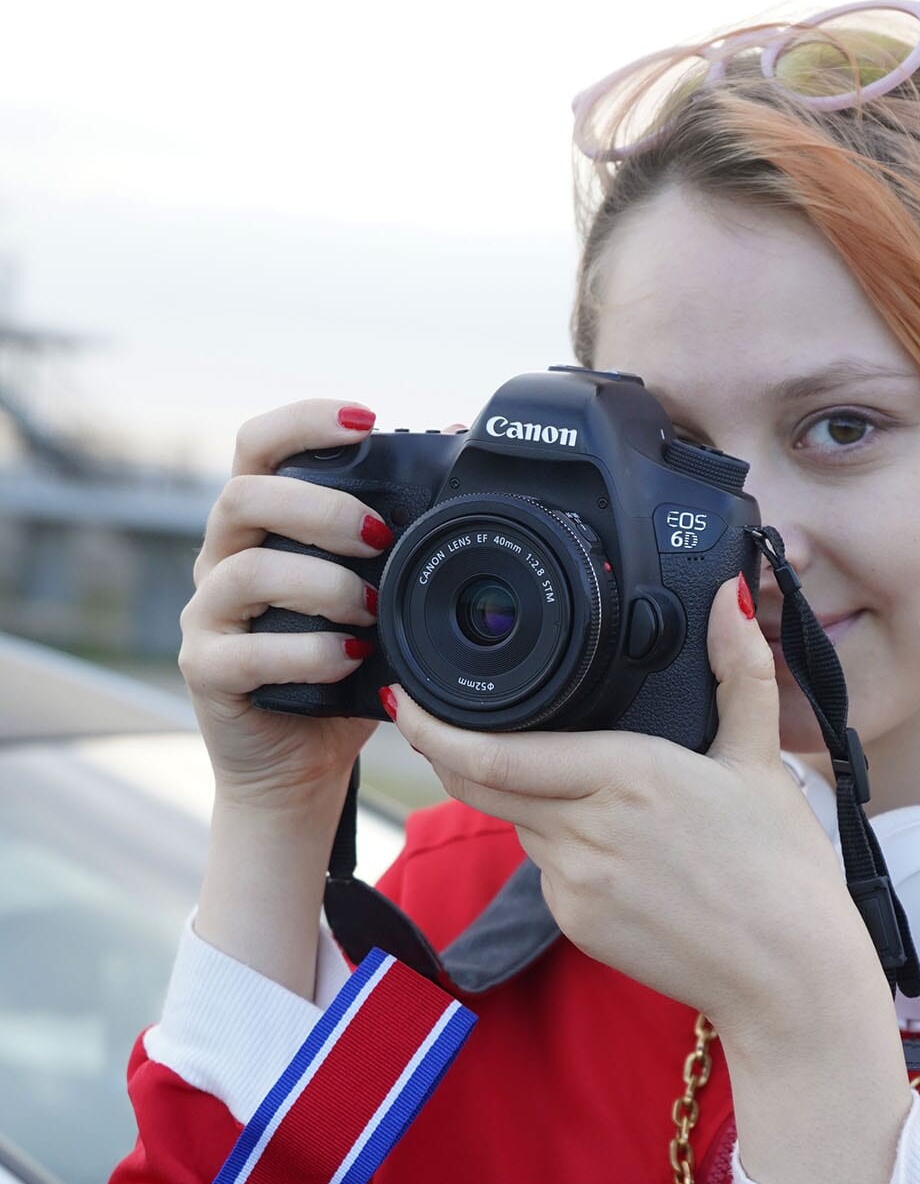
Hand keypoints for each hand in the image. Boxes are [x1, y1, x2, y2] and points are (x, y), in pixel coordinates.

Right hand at [181, 400, 462, 813]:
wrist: (301, 763)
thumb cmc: (342, 671)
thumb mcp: (379, 597)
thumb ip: (400, 534)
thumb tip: (449, 442)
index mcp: (260, 527)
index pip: (258, 448)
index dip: (303, 422)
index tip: (364, 419)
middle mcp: (222, 559)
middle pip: (244, 495)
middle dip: (321, 507)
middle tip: (380, 535)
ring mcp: (207, 615)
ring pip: (245, 569)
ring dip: (321, 583)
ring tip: (370, 610)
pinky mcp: (206, 671)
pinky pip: (247, 651)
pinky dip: (308, 652)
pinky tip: (350, 659)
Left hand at [381, 576, 886, 1044]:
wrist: (788, 980)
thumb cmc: (782, 871)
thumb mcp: (762, 761)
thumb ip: (739, 671)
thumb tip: (731, 597)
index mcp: (625, 776)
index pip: (494, 753)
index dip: (435, 727)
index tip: (407, 699)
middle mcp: (586, 831)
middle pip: (481, 785)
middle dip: (451, 750)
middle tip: (436, 716)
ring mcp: (574, 885)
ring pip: (518, 822)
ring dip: (526, 797)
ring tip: (589, 790)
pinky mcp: (576, 925)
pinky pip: (545, 869)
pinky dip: (561, 846)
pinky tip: (618, 848)